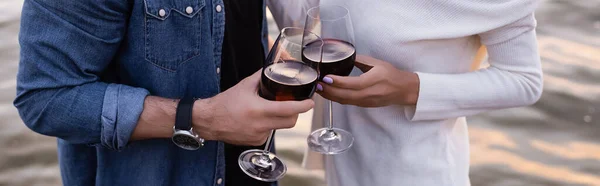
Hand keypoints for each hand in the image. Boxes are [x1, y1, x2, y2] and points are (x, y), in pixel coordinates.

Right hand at [192, 70, 313, 145]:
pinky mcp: (255, 142)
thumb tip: (276, 67)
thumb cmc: (225, 102)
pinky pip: (270, 133)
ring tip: (271, 109)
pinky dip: (269, 125)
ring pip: (280, 127)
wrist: (209, 121)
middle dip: (296, 113)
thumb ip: (262, 76)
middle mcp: (260, 125)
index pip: (288, 110)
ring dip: (281, 119)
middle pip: (290, 122)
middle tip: (295, 104)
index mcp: (259, 110)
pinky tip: (259, 120)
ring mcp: (258, 136)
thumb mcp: (245, 85)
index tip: (311, 102)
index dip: (303, 106)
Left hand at [317, 55, 419, 106]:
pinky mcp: (364, 105)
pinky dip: (336, 99)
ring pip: (344, 101)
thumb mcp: (377, 63)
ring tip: (318, 89)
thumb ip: (360, 60)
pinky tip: (328, 94)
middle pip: (345, 95)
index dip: (338, 82)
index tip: (326, 77)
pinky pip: (347, 103)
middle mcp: (369, 93)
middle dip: (329, 91)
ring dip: (330, 96)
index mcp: (374, 80)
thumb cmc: (391, 75)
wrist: (403, 90)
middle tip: (317, 84)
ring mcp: (366, 101)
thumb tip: (345, 55)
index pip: (353, 83)